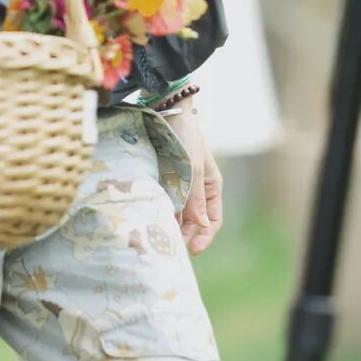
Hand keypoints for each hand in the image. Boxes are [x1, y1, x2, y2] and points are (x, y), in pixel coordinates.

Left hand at [171, 105, 221, 255]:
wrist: (165, 109)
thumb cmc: (186, 136)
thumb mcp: (194, 168)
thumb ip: (195, 197)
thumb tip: (201, 226)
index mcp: (212, 187)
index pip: (213, 221)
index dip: (204, 237)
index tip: (191, 251)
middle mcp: (196, 189)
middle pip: (192, 222)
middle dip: (183, 235)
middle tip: (168, 248)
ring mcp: (178, 185)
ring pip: (175, 214)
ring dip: (168, 226)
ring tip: (157, 238)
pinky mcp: (161, 179)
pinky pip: (161, 202)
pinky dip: (157, 212)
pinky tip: (148, 219)